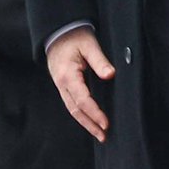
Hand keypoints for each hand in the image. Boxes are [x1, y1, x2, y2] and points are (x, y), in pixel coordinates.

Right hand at [47, 27, 114, 141]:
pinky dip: (81, 115)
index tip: (106, 123)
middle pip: (75, 110)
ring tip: (99, 134)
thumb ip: (100, 60)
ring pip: (72, 110)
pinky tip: (90, 121)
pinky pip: (71, 104)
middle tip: (104, 136)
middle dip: (90, 125)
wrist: (58, 32)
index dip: (94, 113)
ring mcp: (61, 86)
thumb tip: (110, 75)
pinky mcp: (64, 86)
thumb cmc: (74, 37)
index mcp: (68, 75)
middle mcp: (62, 84)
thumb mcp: (89, 44)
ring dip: (85, 123)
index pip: (82, 100)